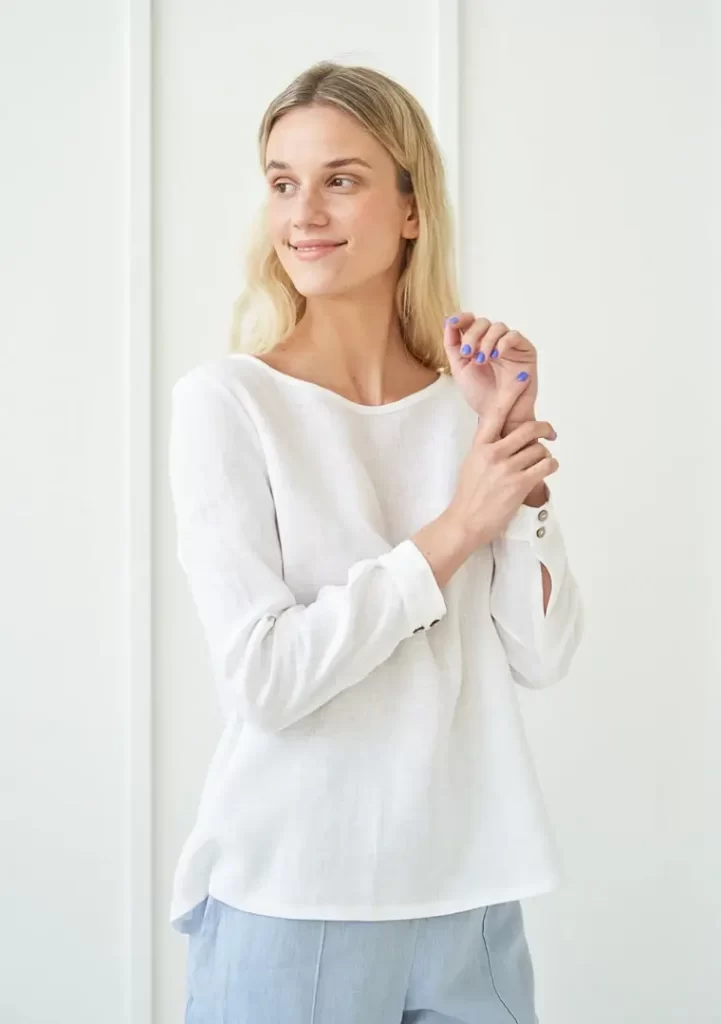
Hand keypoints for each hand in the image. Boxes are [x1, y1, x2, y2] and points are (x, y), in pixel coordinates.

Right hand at [411, 389, 557, 585]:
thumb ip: (488, 447)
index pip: (496, 412)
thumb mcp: (472, 463)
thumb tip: (507, 437)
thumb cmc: (469, 495)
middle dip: (545, 428)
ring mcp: (507, 469)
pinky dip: (550, 466)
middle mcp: (493, 453)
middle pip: (528, 429)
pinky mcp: (519, 485)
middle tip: (550, 432)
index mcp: (480, 445)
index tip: (522, 378)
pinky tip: (546, 470)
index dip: (511, 393)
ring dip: (544, 456)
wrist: (465, 521)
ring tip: (539, 464)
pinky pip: (546, 466)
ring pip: (539, 450)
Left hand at [443, 314, 538, 429]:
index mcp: (478, 345)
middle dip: (472, 335)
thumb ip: (453, 345)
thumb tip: (449, 320)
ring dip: (486, 341)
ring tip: (482, 360)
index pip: (470, 323)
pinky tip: (496, 355)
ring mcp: (510, 345)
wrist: (498, 414)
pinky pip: (514, 336)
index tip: (452, 322)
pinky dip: (503, 343)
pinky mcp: (525, 350)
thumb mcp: (460, 369)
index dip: (462, 318)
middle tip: (467, 353)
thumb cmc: (481, 395)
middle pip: (482, 322)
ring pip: (498, 326)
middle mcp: (493, 342)